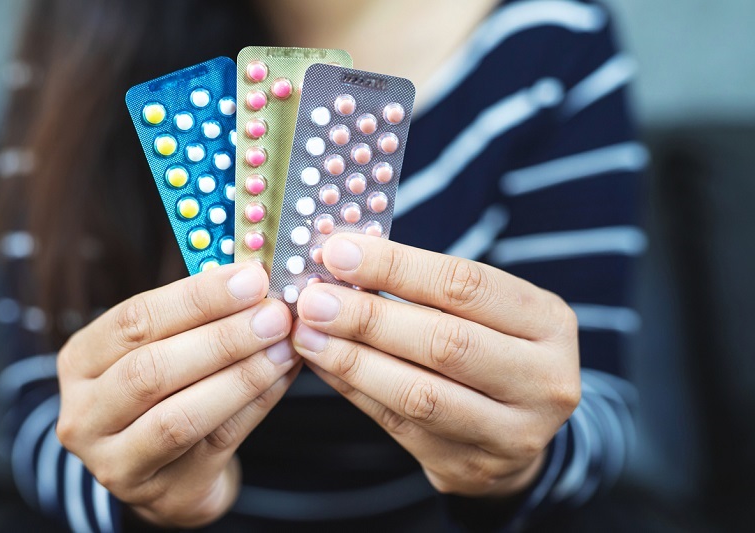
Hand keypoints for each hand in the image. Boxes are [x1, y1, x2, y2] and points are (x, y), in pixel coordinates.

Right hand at [56, 263, 298, 527]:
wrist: (168, 468)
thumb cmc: (167, 389)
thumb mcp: (162, 346)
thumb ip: (197, 315)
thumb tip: (256, 278)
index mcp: (82, 360)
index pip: (135, 320)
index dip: (196, 297)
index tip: (250, 278)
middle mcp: (86, 413)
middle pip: (152, 370)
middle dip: (222, 338)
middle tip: (274, 316)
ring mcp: (117, 460)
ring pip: (181, 417)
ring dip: (242, 376)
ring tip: (283, 347)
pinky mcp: (163, 491)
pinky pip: (217, 441)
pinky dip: (256, 403)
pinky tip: (282, 376)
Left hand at [291, 234, 579, 496]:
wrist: (521, 427)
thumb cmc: (494, 346)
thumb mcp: (488, 309)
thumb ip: (428, 285)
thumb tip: (343, 258)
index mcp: (549, 322)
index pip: (467, 285)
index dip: (397, 267)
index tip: (339, 252)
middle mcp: (542, 380)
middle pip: (445, 343)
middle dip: (369, 318)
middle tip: (314, 299)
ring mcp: (510, 433)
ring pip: (420, 394)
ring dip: (353, 360)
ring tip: (307, 333)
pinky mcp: (469, 465)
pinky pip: (398, 425)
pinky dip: (354, 390)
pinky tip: (323, 364)